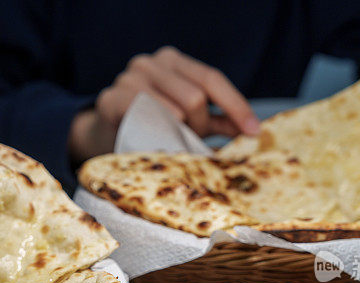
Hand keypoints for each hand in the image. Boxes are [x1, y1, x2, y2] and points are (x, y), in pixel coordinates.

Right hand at [69, 46, 258, 161]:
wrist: (105, 138)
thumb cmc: (151, 127)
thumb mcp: (190, 122)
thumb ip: (218, 121)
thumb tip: (251, 131)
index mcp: (173, 62)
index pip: (211, 78)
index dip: (236, 105)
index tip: (254, 131)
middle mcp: (150, 62)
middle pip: (195, 95)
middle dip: (201, 125)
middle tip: (193, 143)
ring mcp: (128, 77)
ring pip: (175, 107)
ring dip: (181, 133)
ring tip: (172, 143)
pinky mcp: (111, 98)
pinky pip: (147, 115)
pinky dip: (160, 131)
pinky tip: (158, 140)